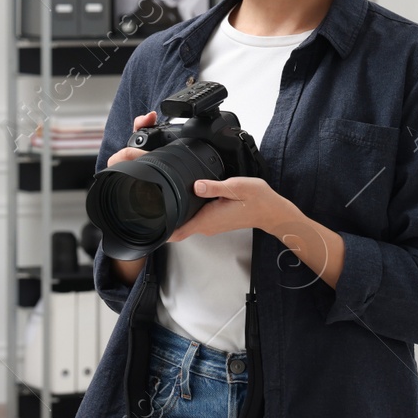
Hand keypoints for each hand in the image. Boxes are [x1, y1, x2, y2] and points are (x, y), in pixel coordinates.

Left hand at [108, 111, 293, 244]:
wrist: (272, 211)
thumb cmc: (257, 200)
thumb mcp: (236, 187)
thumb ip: (214, 187)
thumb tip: (196, 185)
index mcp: (207, 219)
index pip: (177, 232)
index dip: (160, 231)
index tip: (146, 226)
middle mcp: (206, 225)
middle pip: (177, 228)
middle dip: (161, 221)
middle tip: (147, 208)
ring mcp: (211, 224)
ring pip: (184, 223)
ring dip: (173, 217)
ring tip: (161, 202)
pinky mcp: (215, 219)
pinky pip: (194, 218)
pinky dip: (184, 213)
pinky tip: (182, 200)